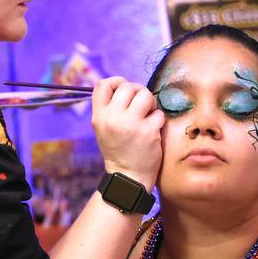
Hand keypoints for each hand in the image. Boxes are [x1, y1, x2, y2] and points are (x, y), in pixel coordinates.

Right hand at [92, 76, 163, 190]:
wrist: (127, 176)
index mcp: (99, 117)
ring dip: (150, 102)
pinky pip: (158, 113)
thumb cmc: (117, 149)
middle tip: (141, 104)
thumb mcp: (103, 128)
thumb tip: (123, 85)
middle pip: (127, 86)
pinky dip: (158, 119)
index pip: (102, 85)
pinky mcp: (149, 132)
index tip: (124, 88)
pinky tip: (153, 129)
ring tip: (148, 114)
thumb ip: (109, 108)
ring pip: (145, 95)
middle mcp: (113, 118)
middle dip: (137, 92)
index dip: (115, 81)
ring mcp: (131, 125)